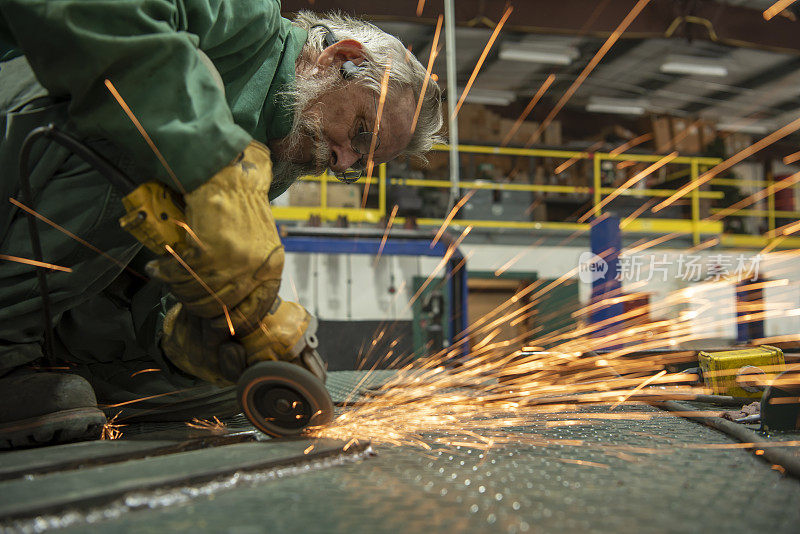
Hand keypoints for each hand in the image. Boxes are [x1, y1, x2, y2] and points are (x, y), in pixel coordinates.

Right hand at [147, 141, 282, 324]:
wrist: (228, 175)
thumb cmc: (240, 208)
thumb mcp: (259, 244)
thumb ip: (251, 273)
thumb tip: (230, 307)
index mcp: (272, 268)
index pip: (254, 311)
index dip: (233, 322)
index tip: (216, 326)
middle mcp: (256, 267)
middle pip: (221, 307)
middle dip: (198, 309)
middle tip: (185, 300)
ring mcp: (234, 260)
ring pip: (199, 294)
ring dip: (179, 291)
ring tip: (170, 281)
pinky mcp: (210, 249)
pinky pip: (182, 275)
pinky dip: (166, 275)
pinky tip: (158, 269)